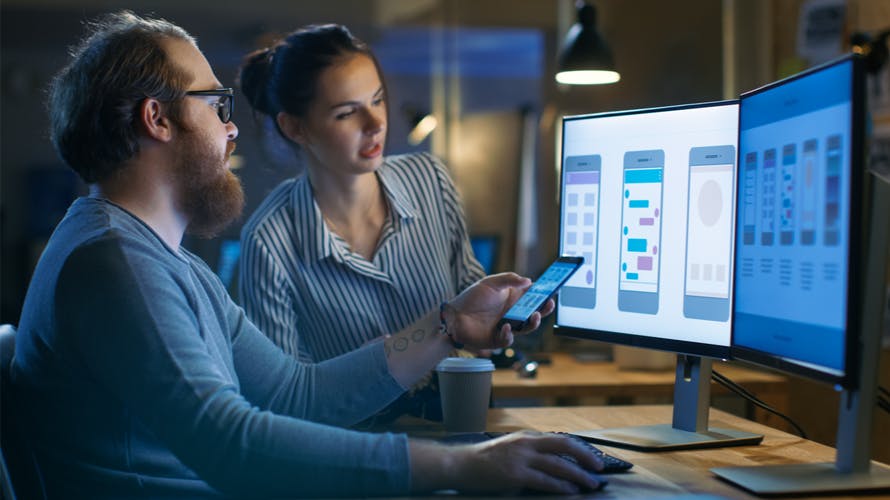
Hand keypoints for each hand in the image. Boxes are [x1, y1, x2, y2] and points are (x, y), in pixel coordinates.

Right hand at [435, 431, 603, 494]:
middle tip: (599, 468)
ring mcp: (521, 458)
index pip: (560, 439)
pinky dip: (561, 486)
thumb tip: (554, 466)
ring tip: (590, 484)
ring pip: (558, 465)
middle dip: (585, 457)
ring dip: (578, 475)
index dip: (580, 448)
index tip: (592, 458)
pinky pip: (545, 481)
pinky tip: (571, 491)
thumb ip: (530, 454)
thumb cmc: (484, 460)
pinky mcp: (515, 474)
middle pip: (564, 445)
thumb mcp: (510, 449)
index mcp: (526, 437)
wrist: (460, 464)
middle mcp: (526, 443)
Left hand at [445, 273, 553, 349]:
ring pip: (527, 328)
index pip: (533, 297)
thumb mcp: (490, 282)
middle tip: (549, 304)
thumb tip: (529, 281)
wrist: (454, 316)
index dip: (544, 294)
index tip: (553, 289)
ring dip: (533, 323)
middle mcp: (513, 314)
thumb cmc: (472, 298)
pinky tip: (506, 327)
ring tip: (534, 315)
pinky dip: (509, 334)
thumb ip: (509, 279)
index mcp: (513, 299)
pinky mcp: (498, 339)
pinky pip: (508, 339)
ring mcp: (507, 327)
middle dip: (545, 309)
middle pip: (535, 313)